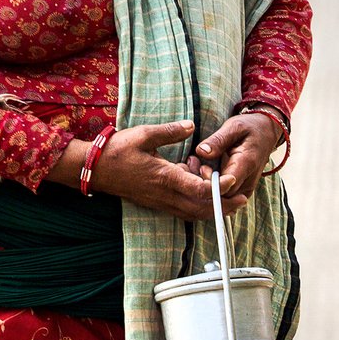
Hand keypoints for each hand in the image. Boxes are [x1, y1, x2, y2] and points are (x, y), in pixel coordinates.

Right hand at [86, 121, 249, 220]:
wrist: (96, 170)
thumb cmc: (118, 150)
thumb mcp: (144, 134)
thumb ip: (171, 131)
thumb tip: (192, 126)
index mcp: (165, 177)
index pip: (199, 191)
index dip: (219, 190)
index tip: (234, 184)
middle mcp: (166, 195)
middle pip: (202, 209)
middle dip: (224, 207)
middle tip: (243, 199)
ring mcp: (161, 203)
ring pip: (194, 214)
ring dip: (214, 210)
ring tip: (231, 200)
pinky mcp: (158, 204)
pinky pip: (184, 212)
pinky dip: (199, 208)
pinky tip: (207, 198)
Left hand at [185, 111, 283, 208]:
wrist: (266, 134)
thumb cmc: (249, 128)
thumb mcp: (234, 127)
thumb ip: (218, 140)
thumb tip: (201, 152)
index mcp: (246, 165)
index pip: (226, 186)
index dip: (209, 182)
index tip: (202, 166)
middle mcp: (248, 182)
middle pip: (222, 196)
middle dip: (205, 184)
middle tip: (196, 164)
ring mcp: (245, 189)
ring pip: (221, 199)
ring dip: (206, 186)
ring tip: (199, 165)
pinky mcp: (241, 191)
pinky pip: (224, 196)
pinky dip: (211, 187)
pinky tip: (205, 171)